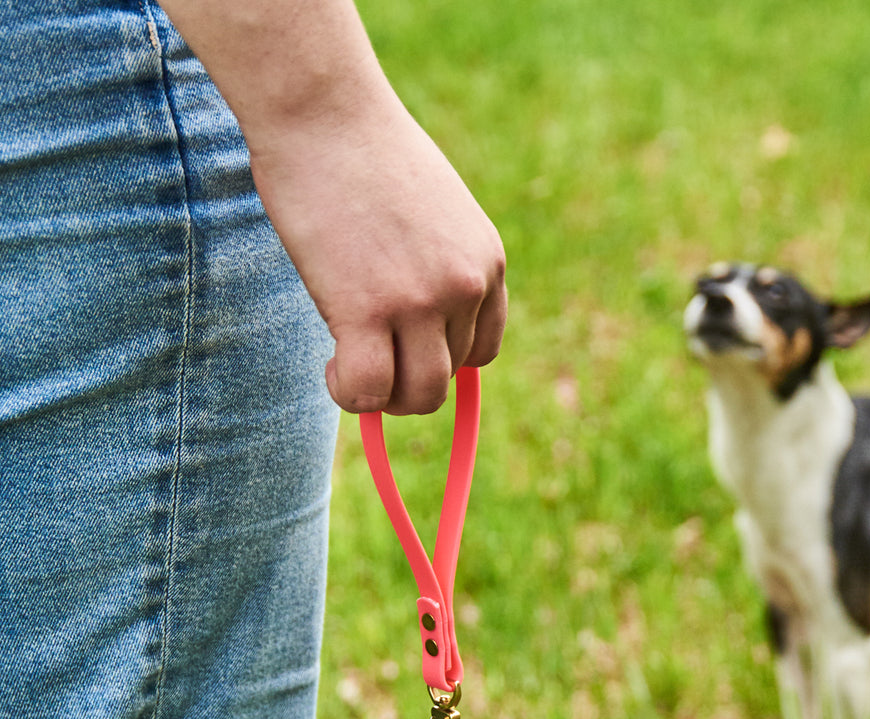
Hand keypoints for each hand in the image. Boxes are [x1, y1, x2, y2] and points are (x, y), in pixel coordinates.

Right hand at [248, 98, 506, 414]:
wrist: (324, 111)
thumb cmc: (365, 152)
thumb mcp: (433, 210)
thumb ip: (440, 263)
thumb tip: (417, 324)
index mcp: (487, 263)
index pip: (482, 350)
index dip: (441, 360)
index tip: (403, 347)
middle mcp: (465, 286)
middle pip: (448, 377)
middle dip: (407, 381)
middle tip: (366, 358)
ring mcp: (421, 301)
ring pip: (417, 395)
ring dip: (381, 397)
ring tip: (348, 368)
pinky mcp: (367, 310)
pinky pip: (368, 390)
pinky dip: (348, 395)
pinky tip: (331, 368)